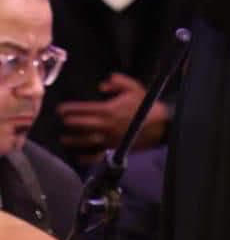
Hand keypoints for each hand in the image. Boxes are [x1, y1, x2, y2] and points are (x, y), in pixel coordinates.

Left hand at [56, 72, 170, 154]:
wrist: (157, 124)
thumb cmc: (145, 104)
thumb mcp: (133, 87)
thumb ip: (117, 82)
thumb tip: (102, 85)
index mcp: (109, 110)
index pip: (85, 109)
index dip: (72, 109)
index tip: (61, 109)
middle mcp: (106, 125)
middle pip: (83, 124)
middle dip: (71, 122)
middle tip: (61, 120)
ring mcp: (108, 138)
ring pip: (87, 140)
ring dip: (74, 140)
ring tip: (64, 138)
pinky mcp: (113, 148)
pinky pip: (97, 154)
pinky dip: (87, 157)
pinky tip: (79, 157)